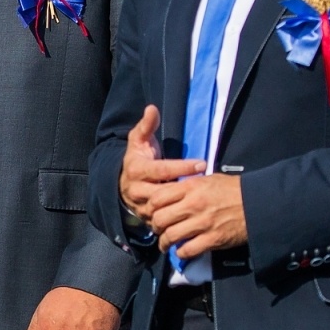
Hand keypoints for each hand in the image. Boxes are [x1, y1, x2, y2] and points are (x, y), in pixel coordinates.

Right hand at [119, 105, 201, 221]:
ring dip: (183, 205)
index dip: (183, 167)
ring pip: (163, 209)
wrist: (121, 183)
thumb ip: (146, 125)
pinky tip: (196, 213)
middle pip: (163, 192)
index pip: (162, 169)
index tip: (202, 164)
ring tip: (203, 199)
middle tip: (207, 185)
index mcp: (136, 169)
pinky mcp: (146, 218)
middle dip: (185, 189)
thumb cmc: (137, 158)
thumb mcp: (138, 140)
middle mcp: (136, 189)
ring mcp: (140, 206)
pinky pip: (163, 221)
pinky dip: (179, 218)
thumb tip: (152, 108)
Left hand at [144, 174, 246, 259]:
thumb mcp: (208, 179)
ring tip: (165, 244)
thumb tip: (170, 192)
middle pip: (160, 219)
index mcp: (191, 188)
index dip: (150, 207)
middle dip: (155, 227)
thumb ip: (187, 185)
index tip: (152, 212)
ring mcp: (202, 223)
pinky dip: (181, 253)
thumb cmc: (233, 189)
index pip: (158, 198)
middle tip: (158, 230)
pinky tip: (181, 251)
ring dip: (164, 243)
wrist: (257, 204)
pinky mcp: (212, 239)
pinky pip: (187, 250)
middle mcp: (193, 205)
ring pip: (170, 236)